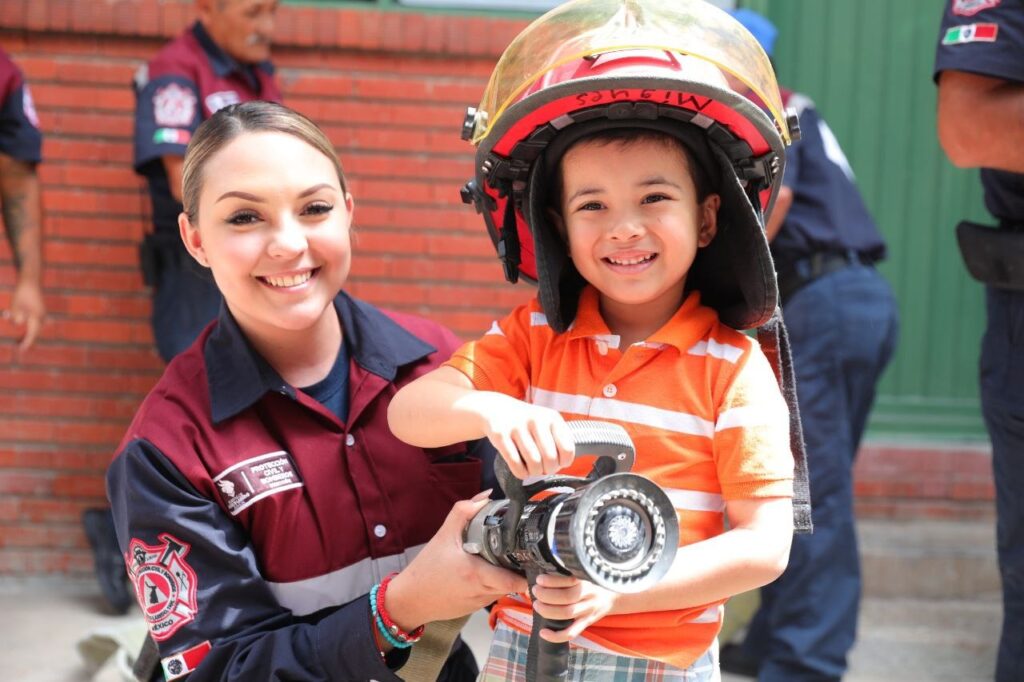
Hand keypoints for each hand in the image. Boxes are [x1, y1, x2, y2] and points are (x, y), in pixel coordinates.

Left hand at [9, 280, 43, 355]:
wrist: (31, 281)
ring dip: (29, 333)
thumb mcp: (15, 307)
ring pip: (35, 327)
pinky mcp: (40, 310)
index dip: (26, 342)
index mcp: (37, 318)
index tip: (21, 350)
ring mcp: (42, 314)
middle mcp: (42, 317)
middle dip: (27, 339)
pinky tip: (26, 324)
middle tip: (18, 346)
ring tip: (19, 338)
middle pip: (35, 332)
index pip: (32, 334)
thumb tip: (18, 323)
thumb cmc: (22, 294)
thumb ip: (16, 318)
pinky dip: (31, 326)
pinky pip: (35, 322)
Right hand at [386, 490, 528, 629]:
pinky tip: (484, 572)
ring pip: (504, 590)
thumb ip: (464, 512)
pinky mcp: (474, 609)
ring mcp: (480, 603)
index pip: (515, 581)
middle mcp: (482, 592)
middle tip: (518, 552)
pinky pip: (491, 595)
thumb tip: (486, 496)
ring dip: (505, 577)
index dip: (526, 570)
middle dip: (518, 569)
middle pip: (514, 584)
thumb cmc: (426, 569)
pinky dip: (493, 585)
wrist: (410, 599)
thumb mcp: (444, 535)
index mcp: (477, 574)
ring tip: (501, 560)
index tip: (528, 556)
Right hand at [474, 392, 575, 478]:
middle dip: (548, 470)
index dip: (563, 462)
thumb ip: (559, 440)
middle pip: (550, 458)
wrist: (496, 408)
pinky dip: (521, 473)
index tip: (557, 463)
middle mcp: (536, 420)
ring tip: (532, 470)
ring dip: (534, 472)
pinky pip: (515, 463)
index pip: (567, 449)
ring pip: (534, 462)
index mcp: (552, 418)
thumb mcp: (547, 423)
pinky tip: (522, 470)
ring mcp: (517, 427)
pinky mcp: (501, 435)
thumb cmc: (526, 422)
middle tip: (543, 469)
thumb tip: (563, 464)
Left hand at [531, 573, 617, 642]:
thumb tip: (544, 573)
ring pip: (567, 614)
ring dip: (547, 610)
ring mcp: (587, 611)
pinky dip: (555, 636)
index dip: (551, 581)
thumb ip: (569, 573)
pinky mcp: (586, 624)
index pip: (568, 580)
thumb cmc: (592, 583)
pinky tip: (543, 632)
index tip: (540, 579)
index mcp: (587, 580)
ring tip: (536, 605)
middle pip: (566, 597)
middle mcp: (588, 596)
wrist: (612, 597)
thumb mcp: (584, 574)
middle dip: (546, 595)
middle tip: (535, 590)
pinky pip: (571, 633)